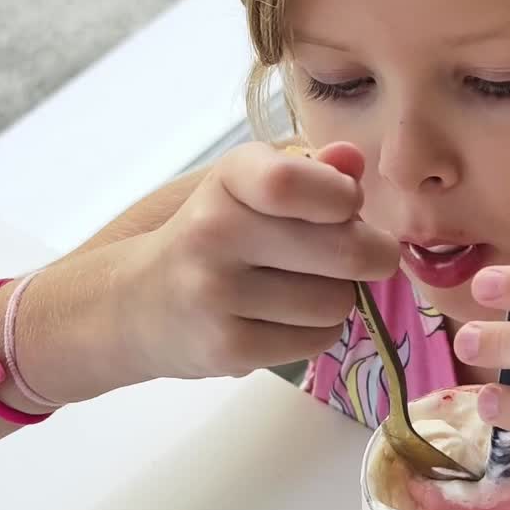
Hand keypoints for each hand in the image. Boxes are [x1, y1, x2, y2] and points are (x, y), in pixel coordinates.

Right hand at [116, 141, 399, 382]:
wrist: (136, 303)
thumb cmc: (214, 234)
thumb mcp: (251, 186)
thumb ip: (310, 169)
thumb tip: (352, 160)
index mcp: (228, 179)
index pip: (292, 181)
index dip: (343, 198)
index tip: (348, 207)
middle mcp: (214, 232)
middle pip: (345, 250)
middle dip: (373, 255)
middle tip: (365, 255)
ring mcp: (216, 294)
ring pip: (337, 301)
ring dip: (338, 297)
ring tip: (305, 287)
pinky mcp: (227, 349)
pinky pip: (318, 341)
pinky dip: (317, 331)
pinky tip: (286, 318)